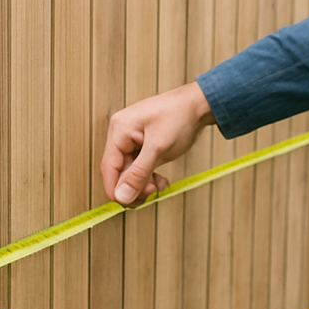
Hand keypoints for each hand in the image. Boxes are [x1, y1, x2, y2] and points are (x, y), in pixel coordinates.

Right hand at [101, 82, 214, 204]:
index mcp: (119, 131)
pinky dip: (149, 177)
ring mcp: (132, 140)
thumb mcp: (159, 147)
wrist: (200, 104)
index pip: (108, 168)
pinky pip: (140, 168)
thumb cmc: (180, 118)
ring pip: (130, 172)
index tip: (131, 203)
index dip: (116, 189)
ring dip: (144, 183)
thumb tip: (121, 197)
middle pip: (119, 172)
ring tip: (160, 185)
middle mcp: (121, 135)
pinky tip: (161, 180)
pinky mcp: (143, 145)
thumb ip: (139, 173)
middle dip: (135, 186)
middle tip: (153, 191)